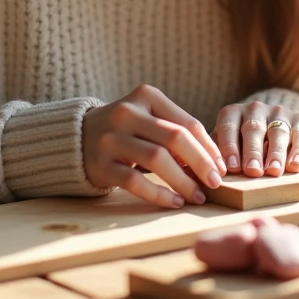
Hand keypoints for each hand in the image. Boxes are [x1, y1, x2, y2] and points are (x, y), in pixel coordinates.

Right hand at [82, 84, 226, 208]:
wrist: (75, 138)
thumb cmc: (125, 130)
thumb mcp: (147, 118)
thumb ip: (175, 132)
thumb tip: (212, 163)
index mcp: (145, 96)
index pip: (186, 122)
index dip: (209, 147)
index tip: (222, 167)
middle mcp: (127, 112)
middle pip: (174, 137)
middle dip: (201, 162)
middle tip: (215, 182)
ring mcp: (111, 138)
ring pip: (157, 158)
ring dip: (183, 181)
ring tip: (197, 196)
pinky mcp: (101, 163)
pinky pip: (135, 181)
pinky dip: (158, 193)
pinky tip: (173, 202)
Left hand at [213, 102, 298, 177]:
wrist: (273, 130)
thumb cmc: (241, 145)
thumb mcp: (226, 146)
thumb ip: (215, 156)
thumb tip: (202, 175)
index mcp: (232, 113)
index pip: (228, 128)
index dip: (230, 147)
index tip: (232, 168)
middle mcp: (255, 109)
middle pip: (254, 129)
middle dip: (252, 151)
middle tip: (252, 171)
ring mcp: (278, 112)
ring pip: (277, 132)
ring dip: (275, 153)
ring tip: (273, 171)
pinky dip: (298, 151)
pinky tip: (294, 166)